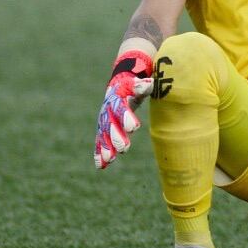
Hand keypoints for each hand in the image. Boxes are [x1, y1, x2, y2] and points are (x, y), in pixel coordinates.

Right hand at [94, 50, 153, 169]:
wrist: (119, 84)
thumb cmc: (134, 84)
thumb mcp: (139, 82)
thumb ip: (143, 85)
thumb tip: (149, 83)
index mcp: (117, 97)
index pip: (122, 108)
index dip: (127, 117)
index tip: (135, 128)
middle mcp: (108, 110)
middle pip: (111, 124)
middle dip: (116, 137)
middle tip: (125, 149)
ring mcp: (104, 119)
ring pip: (104, 135)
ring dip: (106, 147)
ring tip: (110, 160)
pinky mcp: (103, 128)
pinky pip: (100, 141)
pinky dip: (99, 152)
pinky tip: (101, 166)